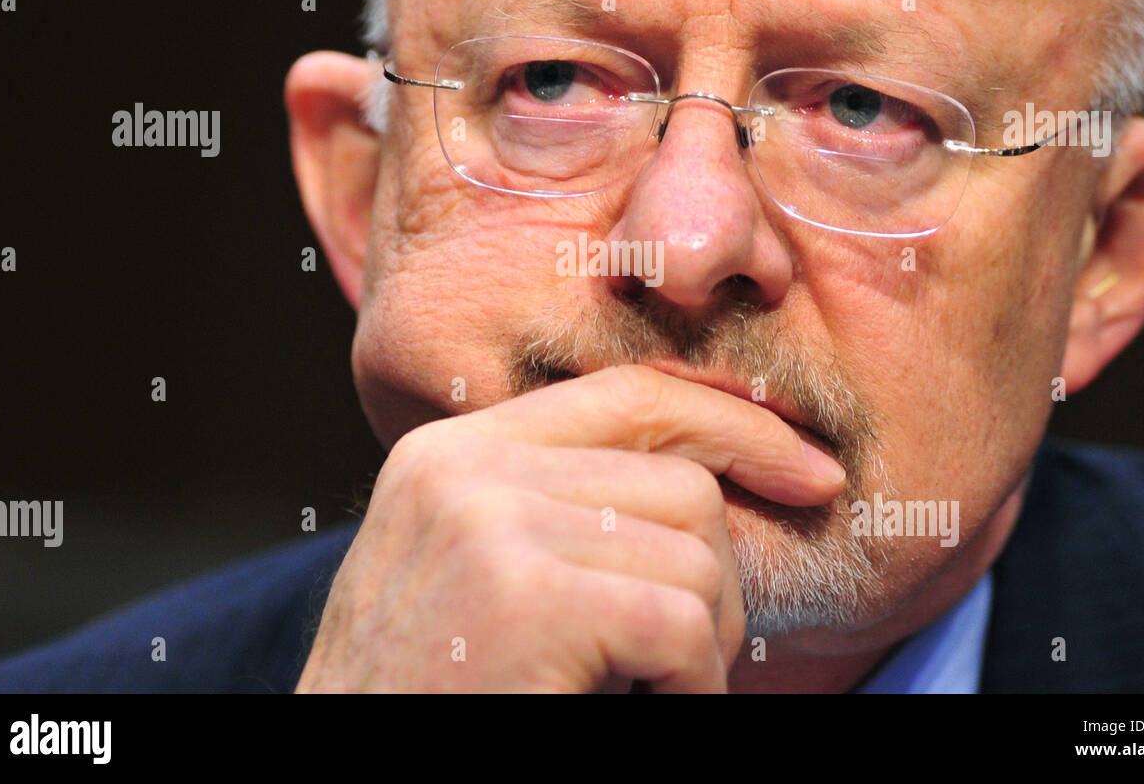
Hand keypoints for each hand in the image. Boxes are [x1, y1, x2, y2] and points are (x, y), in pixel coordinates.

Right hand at [294, 364, 845, 691]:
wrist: (336, 764)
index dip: (732, 424)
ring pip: (696, 554)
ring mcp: (491, 525)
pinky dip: (692, 686)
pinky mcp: (527, 599)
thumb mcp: (477, 572)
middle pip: (680, 482)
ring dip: (703, 643)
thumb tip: (714, 477)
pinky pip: (682, 624)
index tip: (807, 471)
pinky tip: (637, 706)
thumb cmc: (432, 690)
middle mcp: (466, 468)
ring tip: (645, 687)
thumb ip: (558, 507)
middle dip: (718, 577)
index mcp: (453, 452)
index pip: (628, 395)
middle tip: (686, 658)